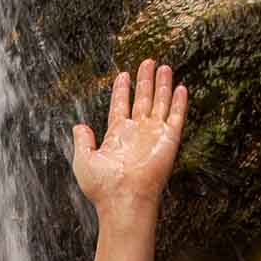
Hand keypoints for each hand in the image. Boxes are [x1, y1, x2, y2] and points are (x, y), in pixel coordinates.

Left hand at [72, 59, 187, 218]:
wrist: (124, 199)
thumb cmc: (103, 186)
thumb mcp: (83, 160)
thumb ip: (82, 141)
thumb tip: (79, 126)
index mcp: (117, 135)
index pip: (120, 106)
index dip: (122, 90)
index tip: (123, 75)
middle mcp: (137, 133)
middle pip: (142, 99)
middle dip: (144, 81)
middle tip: (147, 61)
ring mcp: (153, 135)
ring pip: (160, 103)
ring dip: (162, 85)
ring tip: (163, 67)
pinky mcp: (169, 140)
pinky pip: (176, 117)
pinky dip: (179, 102)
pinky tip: (181, 88)